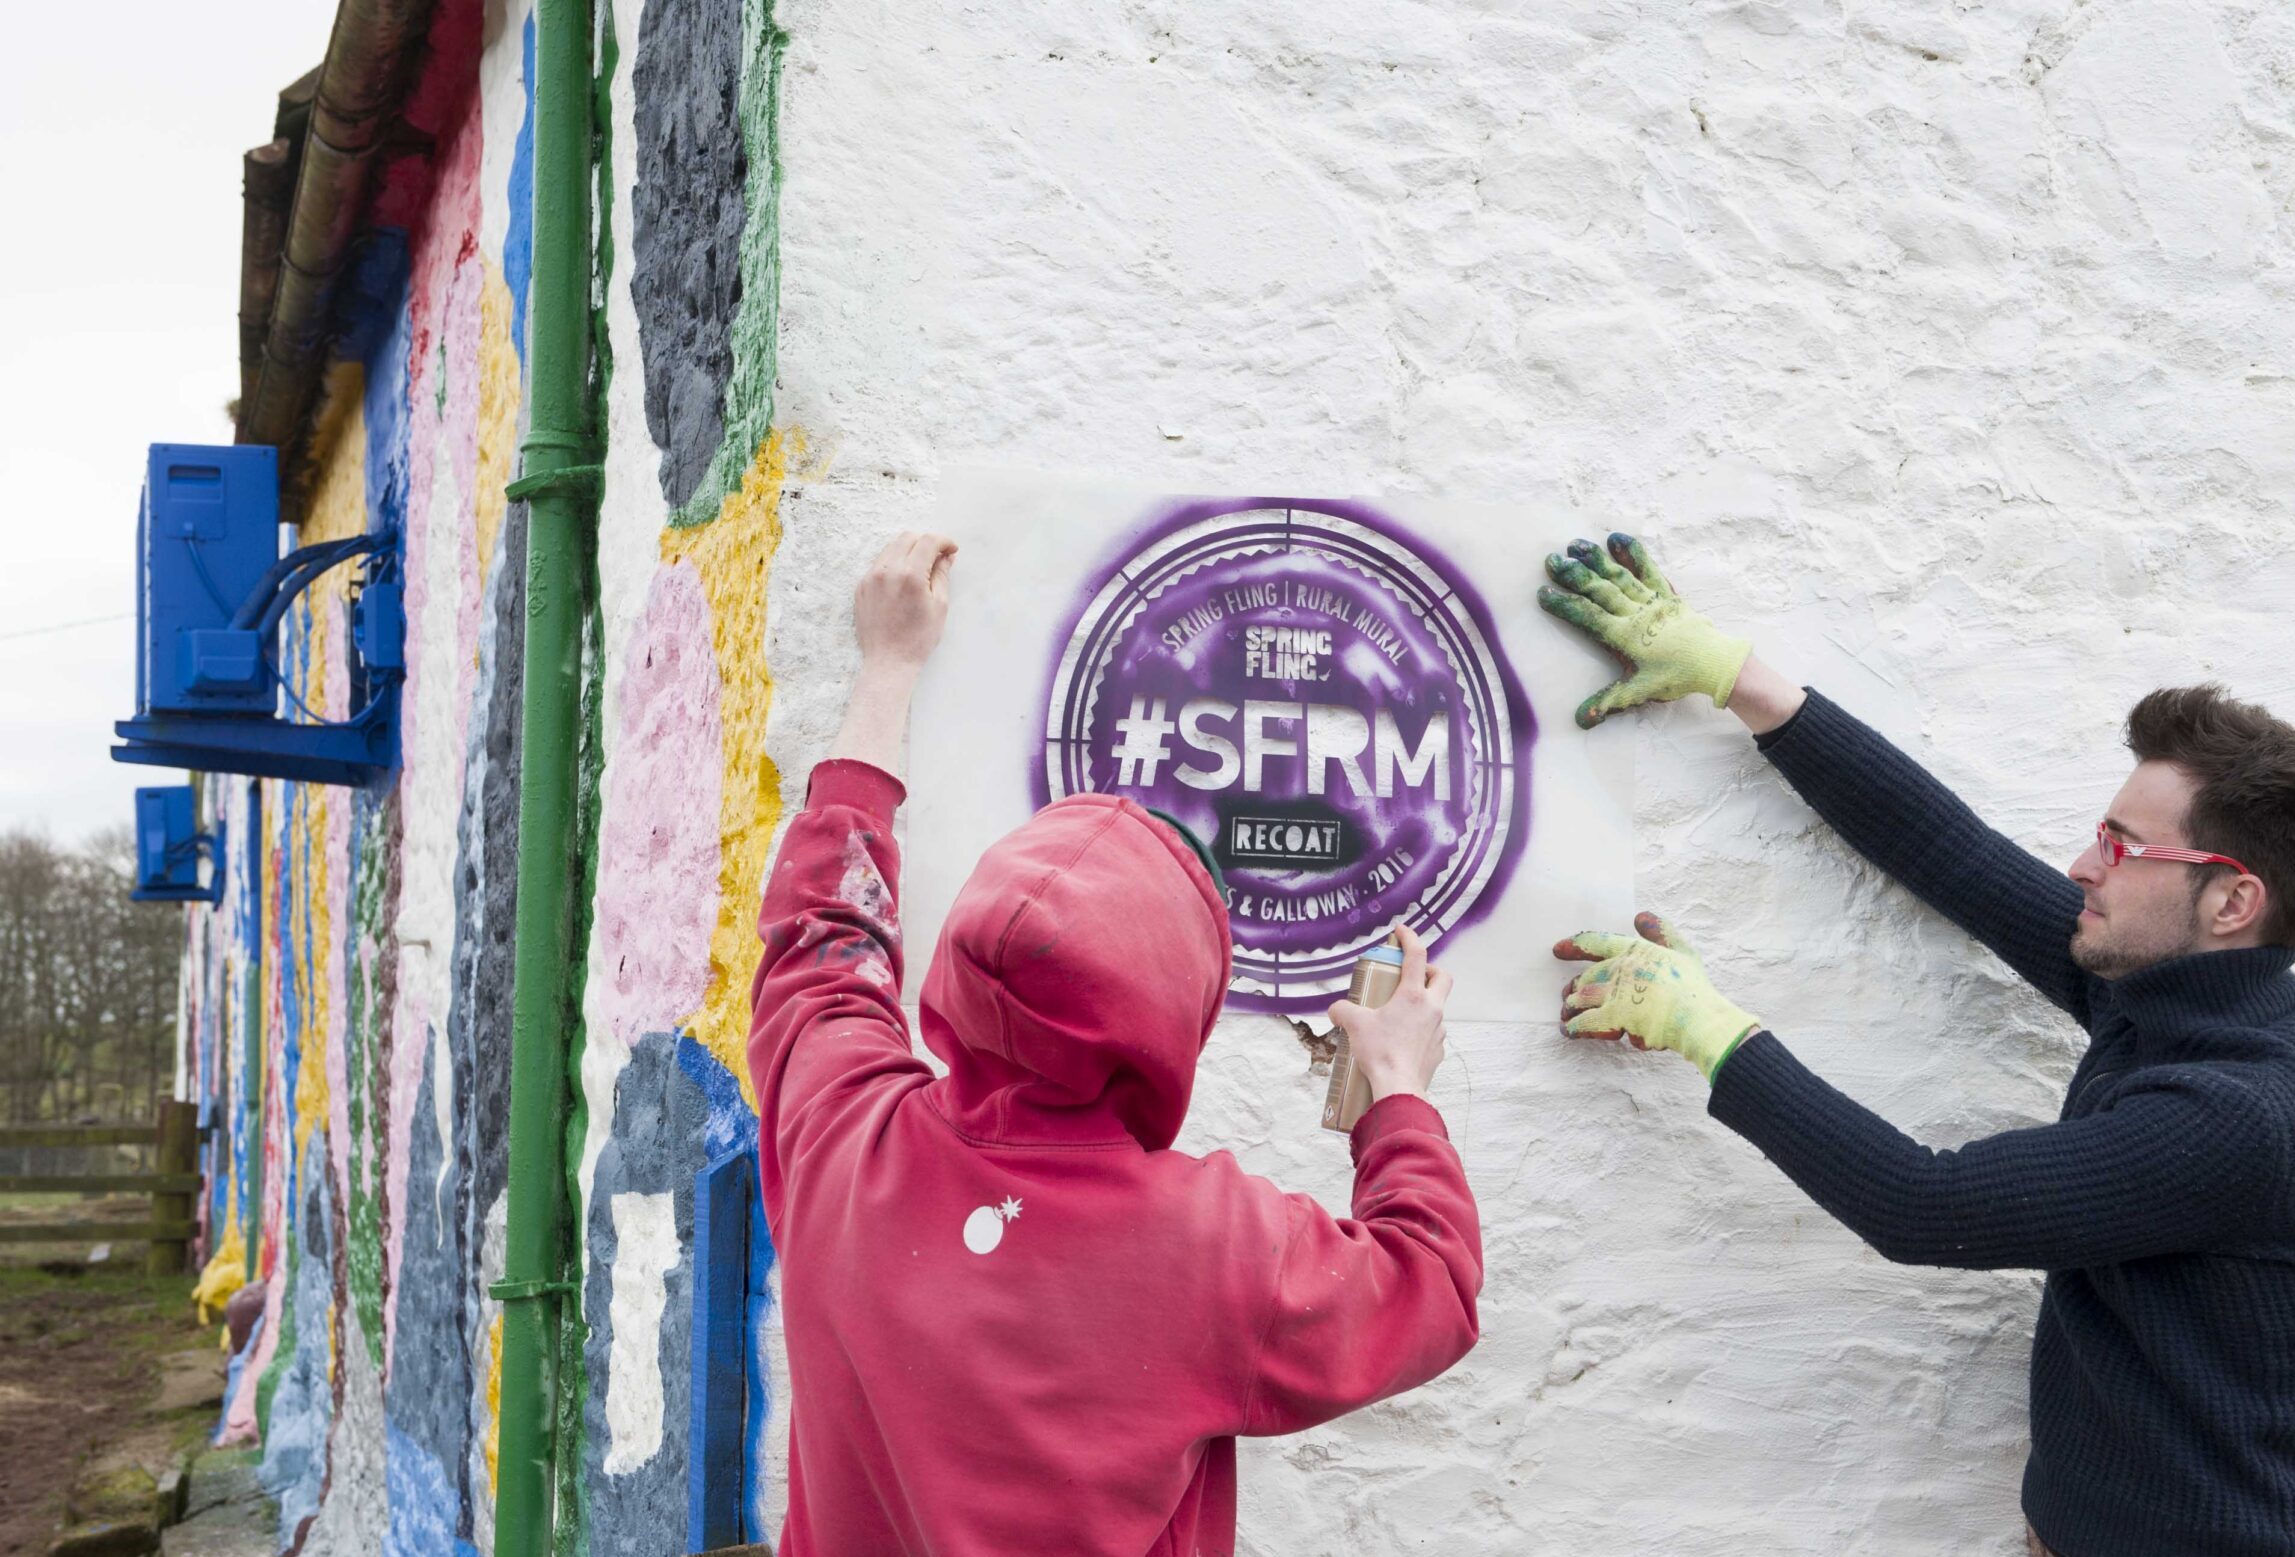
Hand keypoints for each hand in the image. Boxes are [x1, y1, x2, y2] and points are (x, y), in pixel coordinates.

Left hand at [853, 532, 957, 672]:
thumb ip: (941, 575)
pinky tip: (902, 582)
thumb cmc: (918, 639)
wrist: (889, 662)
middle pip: (907, 538)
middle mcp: (887, 571)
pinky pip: (879, 565)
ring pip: (891, 549)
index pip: (927, 541)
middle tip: (937, 558)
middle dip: (925, 543)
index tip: (951, 549)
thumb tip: (946, 557)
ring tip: (919, 570)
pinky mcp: (861, 587)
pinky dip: (893, 565)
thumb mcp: (939, 606)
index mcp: (910, 576)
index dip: (943, 541)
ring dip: (908, 552)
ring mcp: (870, 578)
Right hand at [1328, 924, 1453, 1102]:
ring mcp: (1438, 1030)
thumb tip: (1336, 1010)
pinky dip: (1421, 1029)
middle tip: (1412, 975)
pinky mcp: (1438, 1050)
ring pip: (1438, 1006)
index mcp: (1413, 996)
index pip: (1417, 956)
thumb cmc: (1381, 1054)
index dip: (1409, 938)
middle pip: (1442, 977)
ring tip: (1399, 1013)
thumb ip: (1342, 1011)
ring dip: (1423, 1002)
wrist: (1398, 1088)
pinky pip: (1433, 1032)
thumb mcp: (1355, 1025)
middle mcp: (1431, 1009)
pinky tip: (1402, 1039)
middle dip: (1430, 970)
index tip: (1401, 931)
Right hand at [1536, 532, 1751, 728]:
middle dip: (1574, 574)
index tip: (1542, 592)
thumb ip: (1608, 702)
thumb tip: (1579, 721)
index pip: (1588, 617)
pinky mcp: (1667, 593)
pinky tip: (1617, 538)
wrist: (1715, 663)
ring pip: (1619, 575)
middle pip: (1600, 589)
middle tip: (1551, 560)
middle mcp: (1636, 613)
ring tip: (1576, 544)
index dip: (1564, 604)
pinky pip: (1648, 568)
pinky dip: (1633, 552)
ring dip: (1596, 558)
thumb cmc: (1676, 677)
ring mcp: (1652, 600)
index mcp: (1625, 636)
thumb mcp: (1640, 691)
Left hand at [1553, 912, 1758, 1083]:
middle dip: (1574, 986)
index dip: (1574, 945)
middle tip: (1567, 995)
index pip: (1597, 942)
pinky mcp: (1613, 1016)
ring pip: (1581, 998)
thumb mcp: (1682, 950)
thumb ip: (1661, 931)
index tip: (1557, 949)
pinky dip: (1575, 1027)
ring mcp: (1614, 993)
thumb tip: (1640, 915)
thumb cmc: (1694, 986)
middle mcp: (1619, 969)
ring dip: (1571, 1007)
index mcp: (1635, 950)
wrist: (1697, 1016)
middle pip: (1586, 976)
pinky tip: (1568, 1031)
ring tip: (1566, 1014)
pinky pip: (1585, 1022)